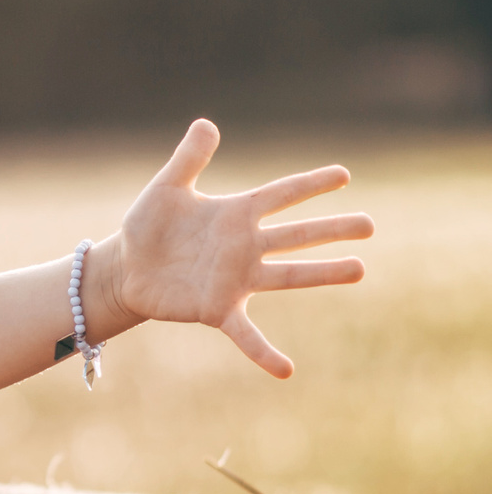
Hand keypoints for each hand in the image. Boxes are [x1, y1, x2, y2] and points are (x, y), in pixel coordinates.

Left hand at [99, 118, 368, 378]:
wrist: (124, 269)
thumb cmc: (148, 227)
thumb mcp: (166, 189)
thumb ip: (188, 159)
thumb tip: (206, 123)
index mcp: (236, 214)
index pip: (282, 194)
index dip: (310, 184)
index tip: (344, 175)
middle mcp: (244, 246)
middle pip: (296, 235)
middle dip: (332, 229)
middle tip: (370, 225)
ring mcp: (236, 279)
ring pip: (287, 276)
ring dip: (321, 273)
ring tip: (359, 270)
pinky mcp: (217, 309)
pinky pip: (246, 333)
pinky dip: (264, 352)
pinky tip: (286, 370)